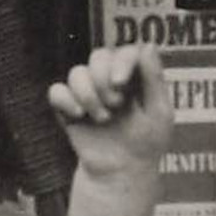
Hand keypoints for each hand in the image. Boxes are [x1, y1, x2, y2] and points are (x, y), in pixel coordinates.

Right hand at [47, 43, 172, 179]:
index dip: (120, 61)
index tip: (120, 82)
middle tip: (116, 105)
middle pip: (98, 55)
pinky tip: (79, 116)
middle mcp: (109, 79)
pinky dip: (66, 101)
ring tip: (103, 119)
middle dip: (104, 79)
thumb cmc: (147, 142)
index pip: (125, 52)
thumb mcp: (158, 113)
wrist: (122, 171)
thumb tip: (146, 45)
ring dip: (89, 96)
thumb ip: (154, 79)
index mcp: (134, 77)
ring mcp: (87, 92)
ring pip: (77, 73)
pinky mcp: (68, 108)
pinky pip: (56, 91)